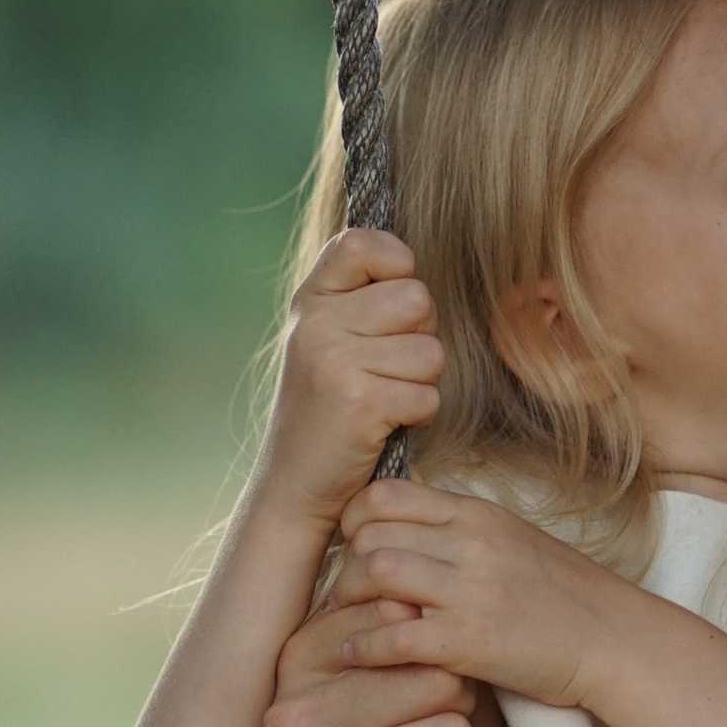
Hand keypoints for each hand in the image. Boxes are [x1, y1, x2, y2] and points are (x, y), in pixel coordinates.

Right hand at [256, 230, 444, 527]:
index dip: (396, 267)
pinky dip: (416, 415)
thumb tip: (412, 261)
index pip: (365, 243)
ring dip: (420, 381)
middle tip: (384, 369)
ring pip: (430, 351)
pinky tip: (381, 424)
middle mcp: (316, 323)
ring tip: (381, 398)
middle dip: (418, 337)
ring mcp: (334, 361)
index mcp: (311, 300)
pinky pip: (428, 394)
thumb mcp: (330, 338)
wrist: (295, 483)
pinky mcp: (359, 403)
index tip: (386, 308)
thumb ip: (362, 296)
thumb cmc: (330, 407)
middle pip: (418, 299)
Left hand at [334, 483, 623, 711]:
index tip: (354, 549)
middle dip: (346, 562)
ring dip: (350, 599)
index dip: (354, 520)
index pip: (386, 493)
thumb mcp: (512, 542)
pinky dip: (364, 646)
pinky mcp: (471, 641)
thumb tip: (402, 530)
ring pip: (377, 571)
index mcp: (479, 515)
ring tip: (348, 620)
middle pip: (372, 530)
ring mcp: (472, 590)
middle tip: (346, 591)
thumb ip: (460, 532)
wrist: (616, 640)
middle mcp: (473, 543)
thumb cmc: (564, 597)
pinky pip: (394, 635)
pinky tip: (358, 654)